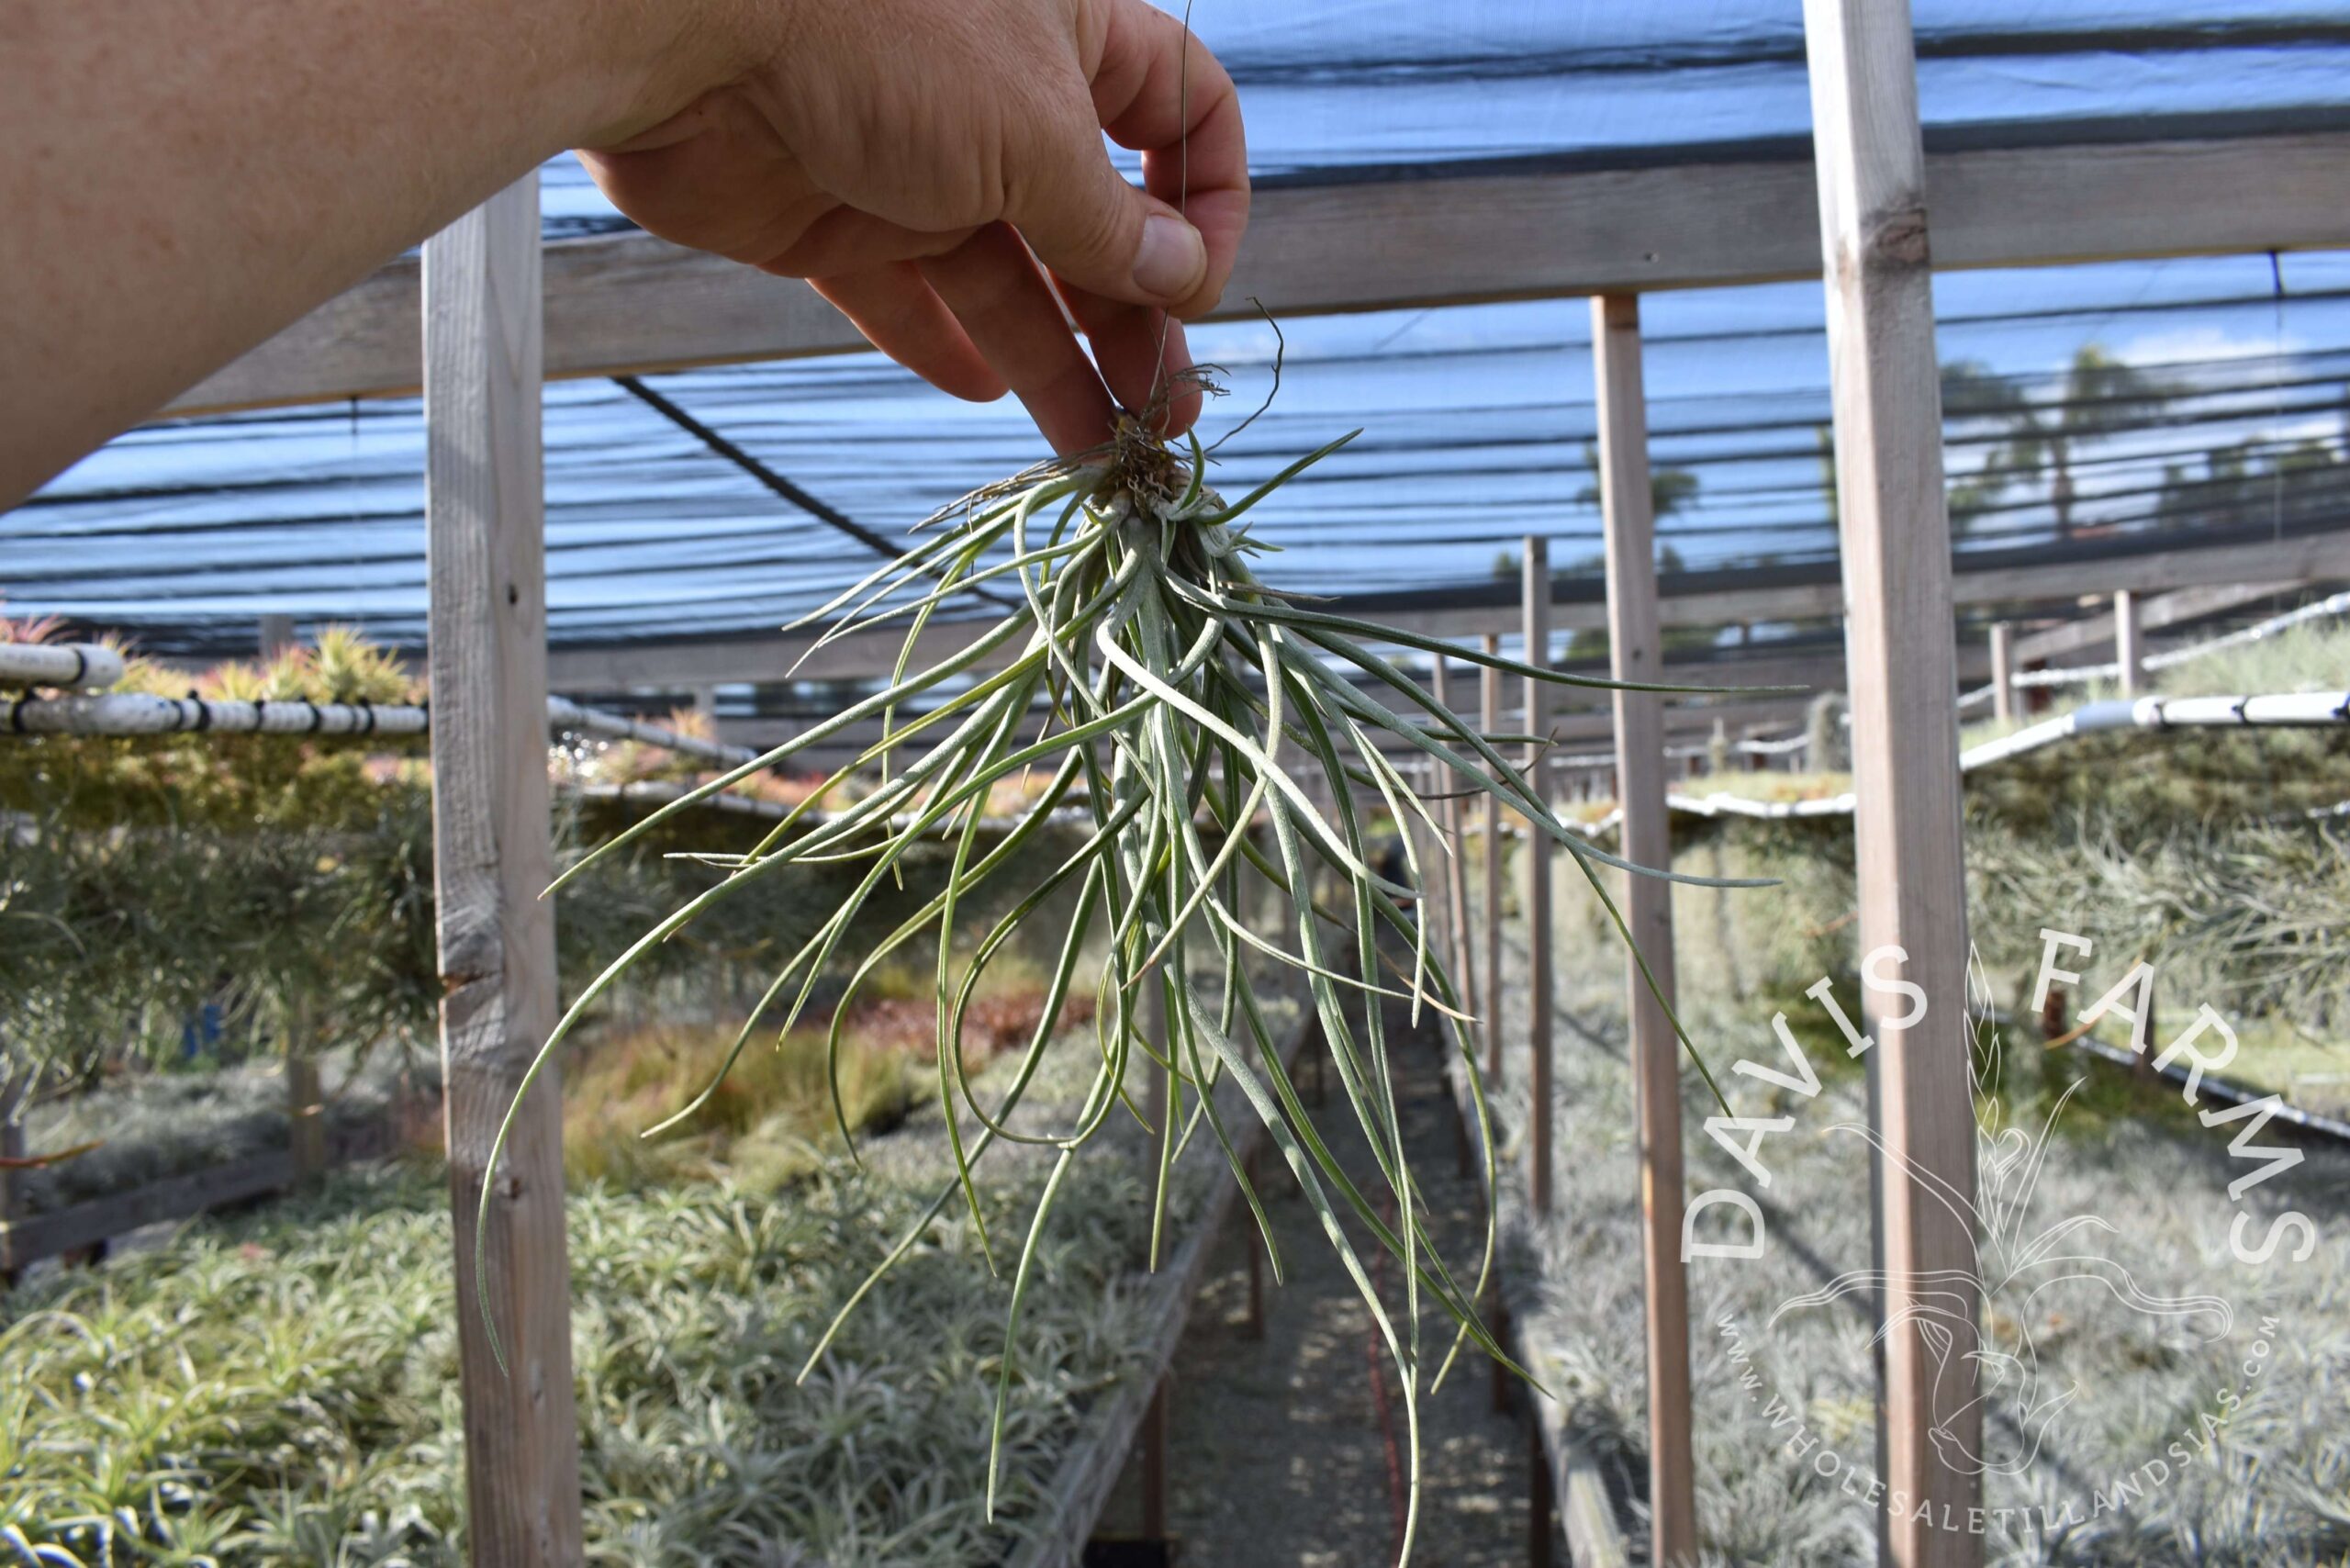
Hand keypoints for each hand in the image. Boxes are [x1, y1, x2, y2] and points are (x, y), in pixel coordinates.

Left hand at [583, 0, 1246, 455]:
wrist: (682, 31)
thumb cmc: (877, 37)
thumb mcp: (1035, 136)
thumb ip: (1113, 226)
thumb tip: (1185, 281)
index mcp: (1069, 36)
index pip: (1180, 110)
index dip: (1208, 200)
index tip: (1200, 287)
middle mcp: (999, 100)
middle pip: (1098, 222)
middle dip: (1138, 321)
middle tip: (1167, 416)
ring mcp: (916, 163)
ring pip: (1010, 277)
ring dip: (1059, 364)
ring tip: (1102, 451)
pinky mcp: (835, 219)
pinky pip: (907, 299)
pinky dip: (947, 347)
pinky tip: (989, 399)